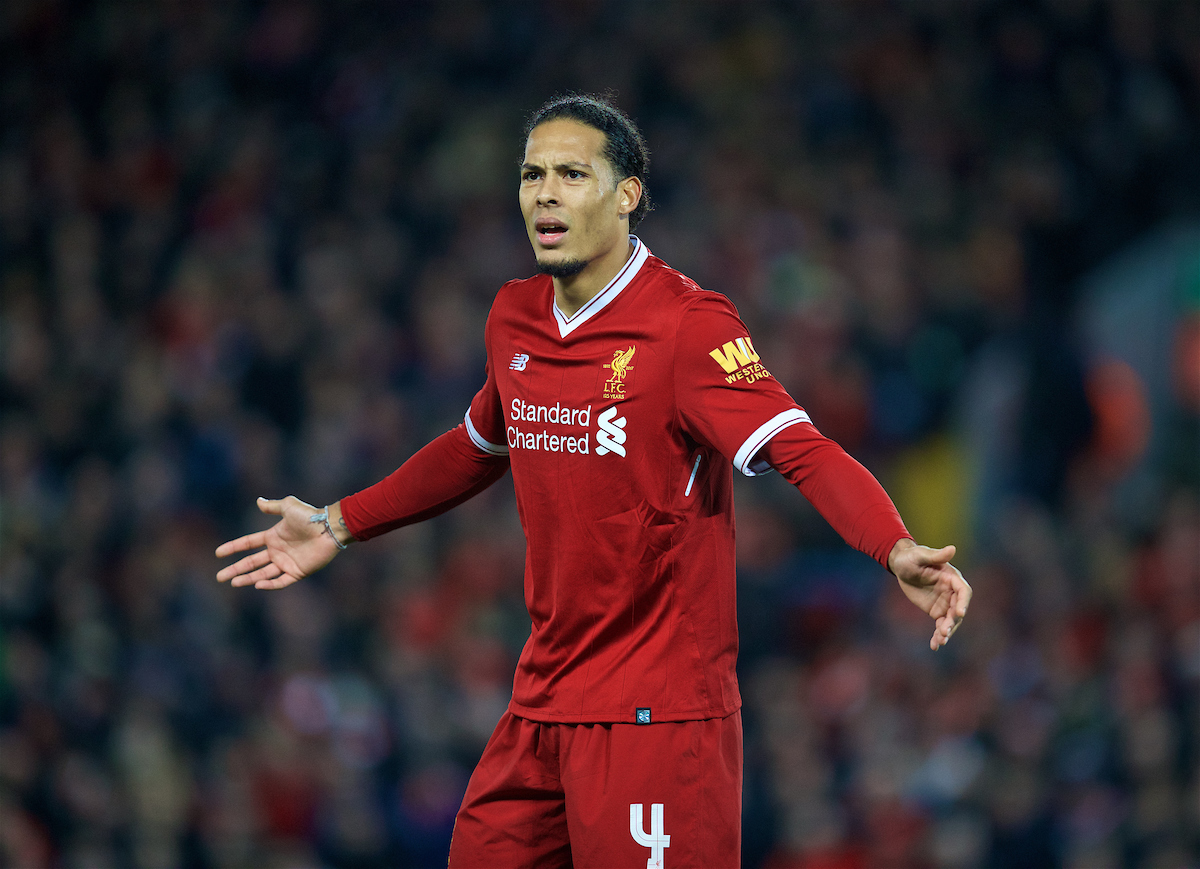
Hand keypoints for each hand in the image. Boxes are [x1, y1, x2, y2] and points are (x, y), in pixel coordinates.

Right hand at [215, 496, 344, 589]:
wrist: (329, 528)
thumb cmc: (310, 516)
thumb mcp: (288, 506)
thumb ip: (273, 506)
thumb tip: (258, 501)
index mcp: (273, 536)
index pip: (248, 544)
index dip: (233, 548)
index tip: (218, 553)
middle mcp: (277, 551)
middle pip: (251, 563)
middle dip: (235, 570)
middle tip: (219, 577)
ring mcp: (287, 562)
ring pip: (262, 574)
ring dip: (247, 579)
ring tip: (233, 582)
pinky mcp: (298, 572)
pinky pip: (281, 582)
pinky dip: (269, 585)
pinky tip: (257, 585)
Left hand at [888, 538, 970, 650]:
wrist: (901, 565)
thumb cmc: (912, 557)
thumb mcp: (921, 555)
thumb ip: (936, 555)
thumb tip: (953, 548)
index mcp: (952, 578)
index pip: (963, 592)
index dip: (963, 603)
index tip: (958, 613)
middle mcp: (951, 592)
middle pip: (957, 610)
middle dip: (952, 622)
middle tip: (944, 631)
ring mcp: (945, 603)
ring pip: (950, 621)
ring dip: (946, 632)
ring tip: (939, 642)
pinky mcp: (936, 611)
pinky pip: (940, 625)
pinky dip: (938, 636)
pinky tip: (934, 646)